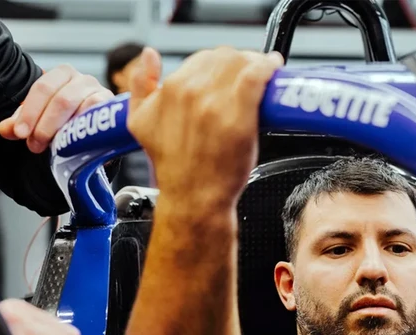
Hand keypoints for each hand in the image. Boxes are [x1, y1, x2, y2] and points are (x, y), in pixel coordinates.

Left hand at [0, 65, 114, 153]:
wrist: (97, 127)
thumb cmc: (67, 118)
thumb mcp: (39, 117)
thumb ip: (20, 122)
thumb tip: (7, 129)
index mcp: (63, 74)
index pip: (43, 87)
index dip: (30, 112)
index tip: (21, 133)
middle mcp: (84, 79)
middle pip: (62, 100)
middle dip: (45, 125)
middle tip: (35, 145)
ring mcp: (102, 93)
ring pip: (82, 109)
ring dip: (65, 131)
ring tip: (55, 147)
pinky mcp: (115, 109)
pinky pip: (100, 117)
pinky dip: (85, 131)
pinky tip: (75, 143)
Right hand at [127, 47, 283, 210]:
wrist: (192, 198)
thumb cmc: (174, 167)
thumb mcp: (141, 123)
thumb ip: (141, 86)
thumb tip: (149, 56)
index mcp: (170, 89)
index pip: (204, 58)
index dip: (223, 64)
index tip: (234, 72)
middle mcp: (191, 91)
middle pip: (225, 57)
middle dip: (241, 62)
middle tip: (254, 72)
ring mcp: (216, 103)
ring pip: (242, 63)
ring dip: (258, 63)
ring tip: (267, 72)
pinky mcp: (239, 115)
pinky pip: (256, 77)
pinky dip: (268, 69)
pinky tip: (274, 70)